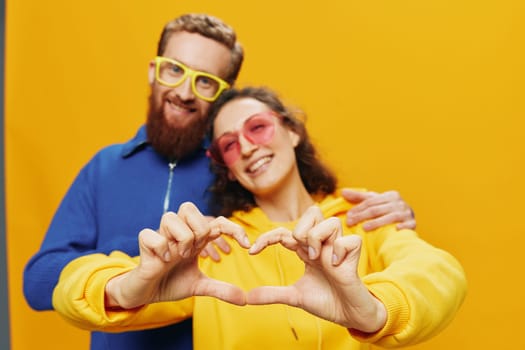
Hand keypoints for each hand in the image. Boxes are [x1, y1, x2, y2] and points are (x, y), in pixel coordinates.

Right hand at [105, 202, 249, 308]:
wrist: (146, 294)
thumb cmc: (171, 283)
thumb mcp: (200, 286)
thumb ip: (221, 289)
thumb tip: (244, 299)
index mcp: (194, 238)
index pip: (216, 221)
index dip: (234, 228)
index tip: (247, 246)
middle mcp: (178, 232)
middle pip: (188, 207)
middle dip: (199, 228)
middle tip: (196, 250)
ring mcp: (161, 236)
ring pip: (170, 217)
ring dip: (180, 238)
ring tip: (179, 256)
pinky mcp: (145, 243)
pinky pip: (152, 234)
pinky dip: (161, 248)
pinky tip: (163, 260)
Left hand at [247, 206, 386, 332]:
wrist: (349, 316)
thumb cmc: (326, 301)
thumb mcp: (294, 297)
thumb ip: (273, 294)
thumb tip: (248, 297)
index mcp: (307, 251)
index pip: (285, 231)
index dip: (267, 237)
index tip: (252, 251)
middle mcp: (322, 245)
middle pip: (313, 213)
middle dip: (301, 228)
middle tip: (300, 250)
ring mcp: (338, 249)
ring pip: (331, 221)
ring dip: (319, 237)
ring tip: (317, 258)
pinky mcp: (353, 257)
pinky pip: (350, 240)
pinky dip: (340, 250)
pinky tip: (336, 266)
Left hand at [342, 189, 415, 230]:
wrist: (407, 220)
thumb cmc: (387, 210)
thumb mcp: (374, 202)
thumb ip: (359, 197)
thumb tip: (342, 191)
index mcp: (391, 195)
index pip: (371, 202)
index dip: (358, 208)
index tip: (348, 216)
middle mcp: (400, 203)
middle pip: (377, 209)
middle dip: (362, 216)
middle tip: (350, 222)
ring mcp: (407, 213)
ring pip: (391, 217)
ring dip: (377, 222)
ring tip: (364, 228)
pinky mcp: (413, 223)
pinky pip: (408, 225)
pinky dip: (403, 227)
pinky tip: (395, 230)